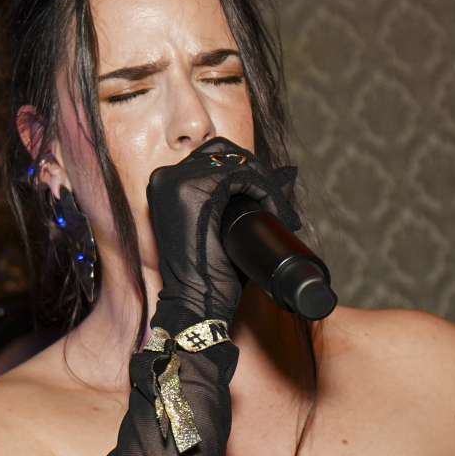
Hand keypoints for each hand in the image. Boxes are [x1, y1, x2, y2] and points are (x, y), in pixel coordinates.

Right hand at [144, 140, 300, 328]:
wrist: (196, 304)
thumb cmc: (210, 273)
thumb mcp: (226, 229)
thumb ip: (248, 199)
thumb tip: (289, 173)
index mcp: (167, 185)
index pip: (214, 157)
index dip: (248, 172)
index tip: (272, 201)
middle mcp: (165, 177)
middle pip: (223, 151)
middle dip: (256, 172)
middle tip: (278, 204)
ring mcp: (174, 181)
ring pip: (234, 161)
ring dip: (264, 183)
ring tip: (279, 212)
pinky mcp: (190, 191)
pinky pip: (239, 175)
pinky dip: (263, 189)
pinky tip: (272, 210)